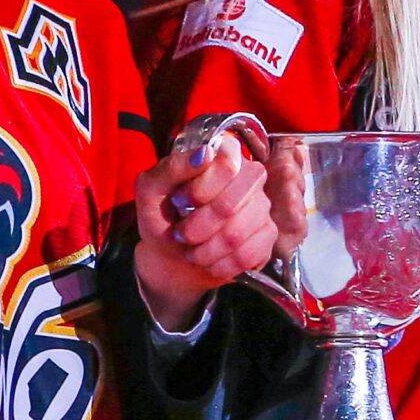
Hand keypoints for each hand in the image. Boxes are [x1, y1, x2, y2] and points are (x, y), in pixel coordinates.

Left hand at [133, 130, 278, 332]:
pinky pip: (249, 254)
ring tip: (192, 250)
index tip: (178, 201)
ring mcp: (262, 206)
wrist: (171, 255)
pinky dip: (221, 265)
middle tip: (181, 233)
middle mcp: (249, 176)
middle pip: (229, 205)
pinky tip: (210, 262)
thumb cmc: (162, 217)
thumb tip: (205, 154)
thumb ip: (172, 168)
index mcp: (222, 156)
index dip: (198, 190)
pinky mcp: (268, 235)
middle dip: (197, 227)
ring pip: (237, 234)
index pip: (226, 165)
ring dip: (205, 250)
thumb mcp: (151, 190)